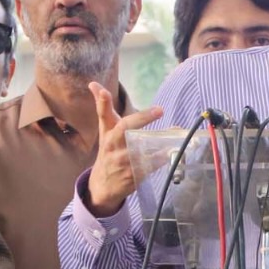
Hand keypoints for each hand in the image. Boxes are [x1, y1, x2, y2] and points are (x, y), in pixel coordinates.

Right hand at [85, 82, 163, 216]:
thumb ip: (103, 107)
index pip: (103, 115)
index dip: (102, 102)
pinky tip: (174, 151)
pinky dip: (162, 158)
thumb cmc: (108, 151)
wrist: (103, 185)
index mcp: (108, 132)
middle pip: (125, 129)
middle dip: (142, 118)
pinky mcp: (133, 174)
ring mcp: (123, 161)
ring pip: (142, 147)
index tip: (102, 91)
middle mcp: (113, 145)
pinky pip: (151, 165)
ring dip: (159, 140)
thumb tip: (93, 83)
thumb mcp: (105, 130)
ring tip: (175, 130)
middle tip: (160, 110)